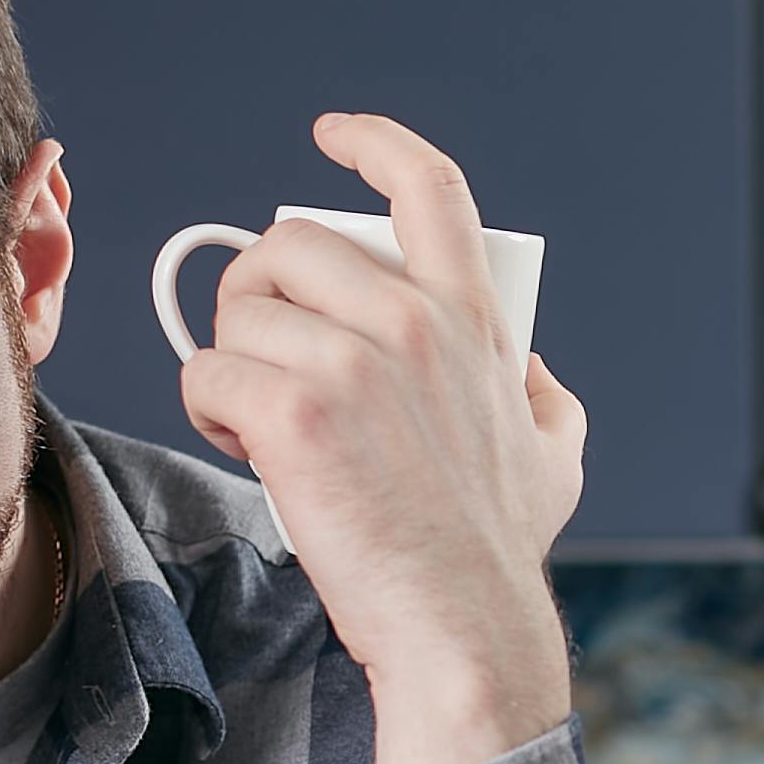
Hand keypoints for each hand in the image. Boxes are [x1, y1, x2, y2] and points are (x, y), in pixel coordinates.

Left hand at [175, 113, 583, 763]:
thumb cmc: (498, 551)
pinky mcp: (292, 416)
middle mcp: (413, 324)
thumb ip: (544, 393)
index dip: (373, 144)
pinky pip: (206, 372)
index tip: (333, 136)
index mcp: (472, 319)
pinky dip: (207, 406)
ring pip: (239, 311)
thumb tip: (528, 361)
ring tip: (256, 417)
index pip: (427, 187)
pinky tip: (241, 444)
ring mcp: (351, 366)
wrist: (461, 627)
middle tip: (264, 351)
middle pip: (291, 245)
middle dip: (258, 289)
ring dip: (229, 358)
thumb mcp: (557, 454)